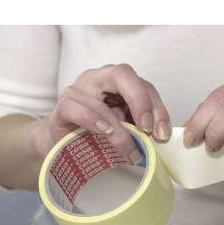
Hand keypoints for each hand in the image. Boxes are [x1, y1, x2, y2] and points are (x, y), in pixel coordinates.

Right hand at [30, 64, 170, 162]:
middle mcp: (97, 79)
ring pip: (102, 97)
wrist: (62, 147)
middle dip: (141, 101)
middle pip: (123, 74)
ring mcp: (76, 90)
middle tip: (148, 129)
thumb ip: (139, 126)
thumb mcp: (124, 128)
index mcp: (116, 82)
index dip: (157, 107)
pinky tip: (105, 132)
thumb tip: (160, 136)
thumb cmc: (95, 135)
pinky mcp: (60, 108)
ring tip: (131, 150)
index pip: (143, 85)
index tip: (163, 133)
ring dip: (120, 128)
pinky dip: (93, 120)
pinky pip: (76, 108)